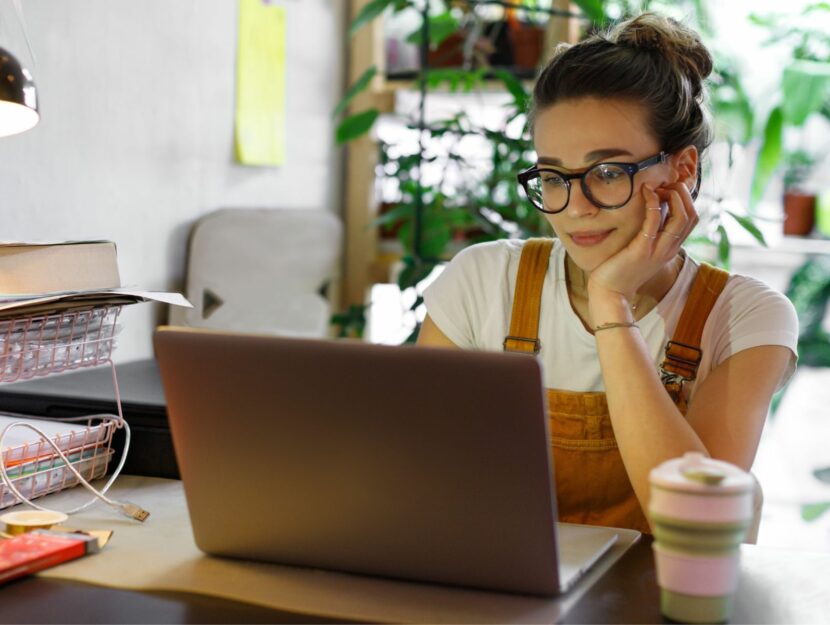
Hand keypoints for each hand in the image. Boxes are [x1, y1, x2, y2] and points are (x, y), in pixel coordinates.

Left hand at [586, 182, 698, 314]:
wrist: (610, 292)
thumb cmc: (622, 269)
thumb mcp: (643, 249)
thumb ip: (652, 233)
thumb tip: (653, 208)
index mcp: (671, 248)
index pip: (692, 218)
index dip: (685, 199)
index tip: (667, 189)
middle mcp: (669, 249)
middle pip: (691, 215)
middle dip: (682, 194)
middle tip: (664, 184)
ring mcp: (658, 250)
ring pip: (681, 218)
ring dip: (673, 196)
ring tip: (657, 187)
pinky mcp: (642, 250)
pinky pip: (654, 221)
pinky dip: (653, 203)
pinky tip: (645, 192)